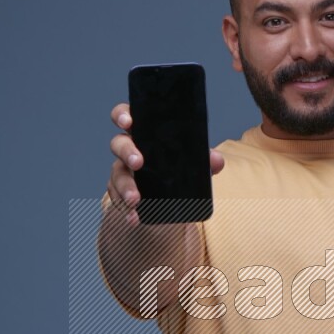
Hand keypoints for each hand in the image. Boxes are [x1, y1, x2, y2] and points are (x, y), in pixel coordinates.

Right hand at [107, 101, 224, 226]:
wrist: (173, 197)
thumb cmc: (178, 167)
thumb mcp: (193, 162)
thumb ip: (205, 160)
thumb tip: (216, 160)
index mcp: (143, 135)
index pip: (127, 117)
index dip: (123, 115)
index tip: (128, 121)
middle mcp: (129, 150)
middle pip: (118, 144)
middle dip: (127, 152)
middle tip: (139, 163)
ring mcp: (122, 172)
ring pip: (117, 175)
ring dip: (125, 187)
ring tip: (135, 199)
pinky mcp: (121, 193)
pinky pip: (118, 200)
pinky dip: (126, 210)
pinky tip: (134, 218)